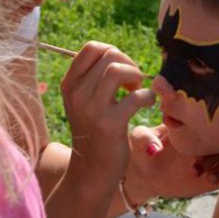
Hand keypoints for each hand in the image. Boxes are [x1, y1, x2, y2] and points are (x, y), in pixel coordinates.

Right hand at [61, 42, 156, 185]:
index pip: (91, 48)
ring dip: (136, 76)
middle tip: (133, 82)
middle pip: (108, 55)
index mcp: (70, 85)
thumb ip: (94, 78)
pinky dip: (148, 96)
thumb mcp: (85, 102)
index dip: (113, 52)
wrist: (92, 169)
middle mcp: (77, 94)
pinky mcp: (109, 124)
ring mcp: (91, 109)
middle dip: (128, 63)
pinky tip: (147, 103)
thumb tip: (117, 54)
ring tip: (137, 91)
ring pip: (117, 70)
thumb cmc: (95, 131)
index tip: (121, 69)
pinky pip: (136, 96)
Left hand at [126, 124, 218, 202]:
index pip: (210, 119)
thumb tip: (155, 149)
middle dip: (218, 150)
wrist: (146, 176)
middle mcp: (206, 140)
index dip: (207, 128)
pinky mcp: (215, 177)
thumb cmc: (141, 151)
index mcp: (191, 125)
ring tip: (209, 178)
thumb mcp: (138, 139)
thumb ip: (143, 137)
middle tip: (200, 163)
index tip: (194, 142)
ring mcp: (213, 158)